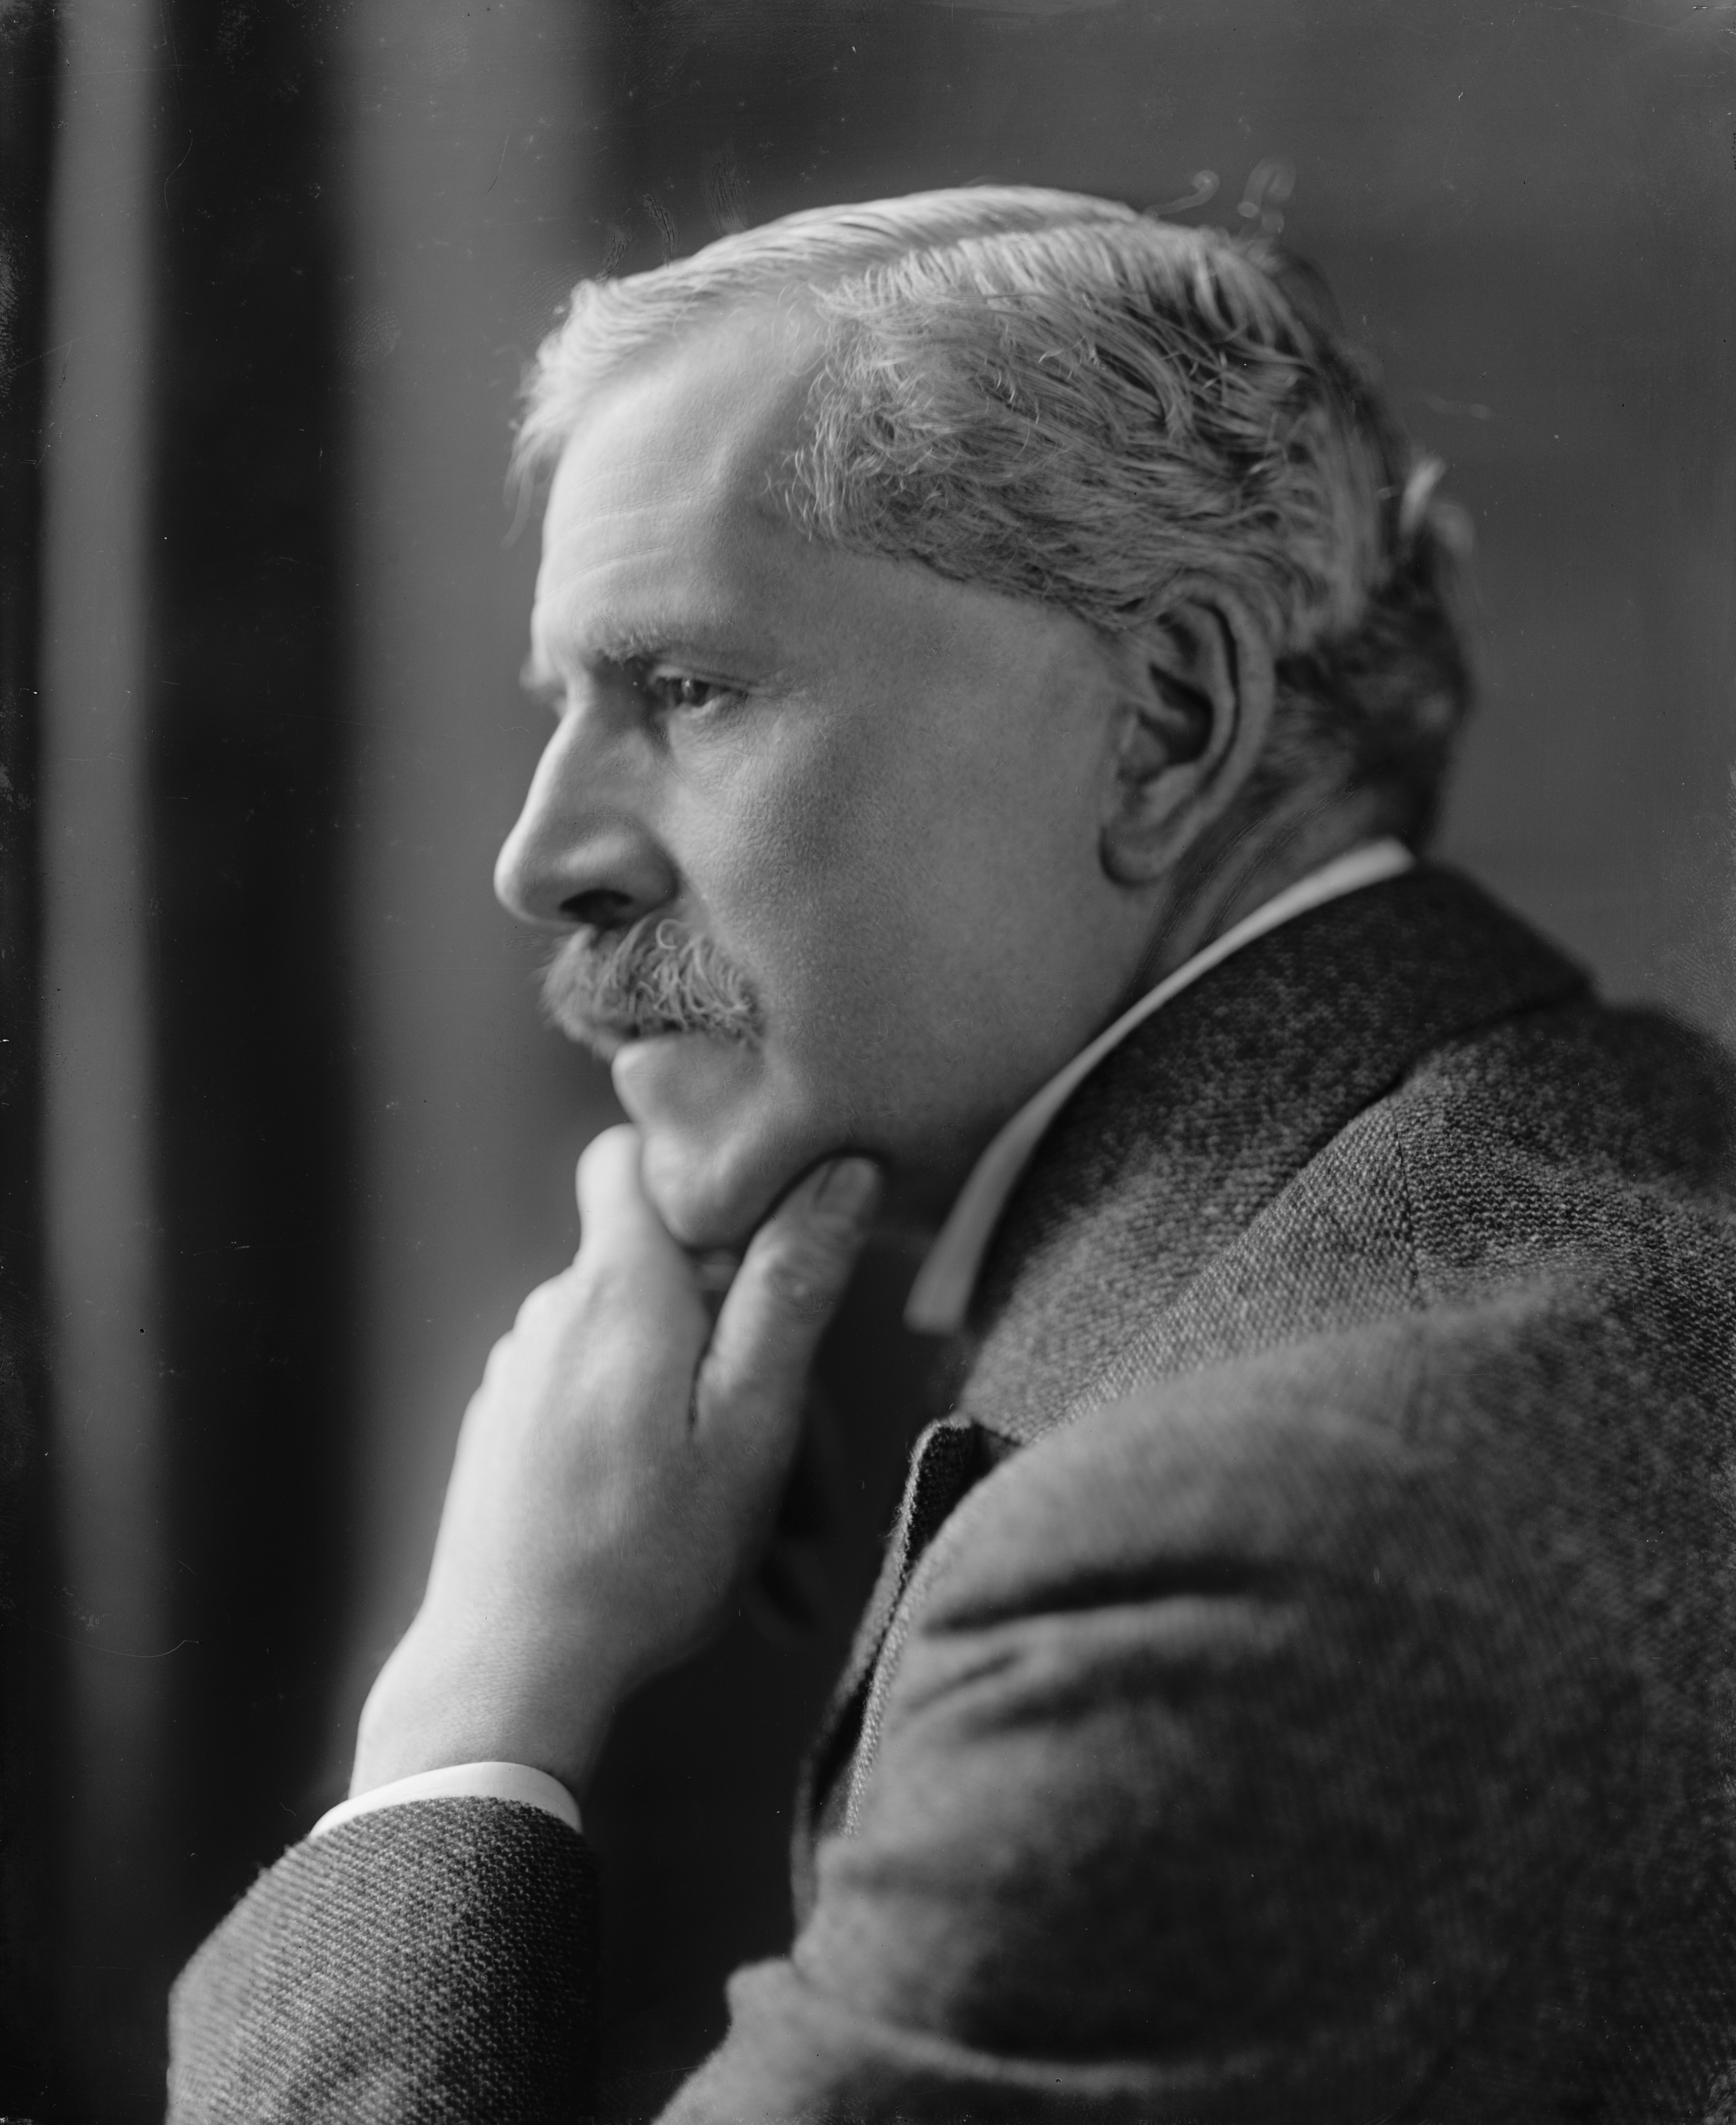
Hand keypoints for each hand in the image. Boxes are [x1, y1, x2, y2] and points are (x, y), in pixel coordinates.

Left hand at [351, 1125, 880, 1796]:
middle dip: (752, 1368)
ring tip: (774, 1561)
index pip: (628, 1154)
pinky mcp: (508, 1436)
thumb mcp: (751, 1423)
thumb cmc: (641, 1556)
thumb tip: (838, 1173)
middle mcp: (555, 1314)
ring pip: (649, 1368)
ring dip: (720, 1441)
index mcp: (618, 1289)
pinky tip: (707, 1560)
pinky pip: (606, 1419)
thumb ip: (789, 1291)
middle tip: (812, 1495)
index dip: (698, 1178)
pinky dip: (664, 1471)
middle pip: (669, 1287)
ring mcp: (522, 1377)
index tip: (761, 1247)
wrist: (508, 1677)